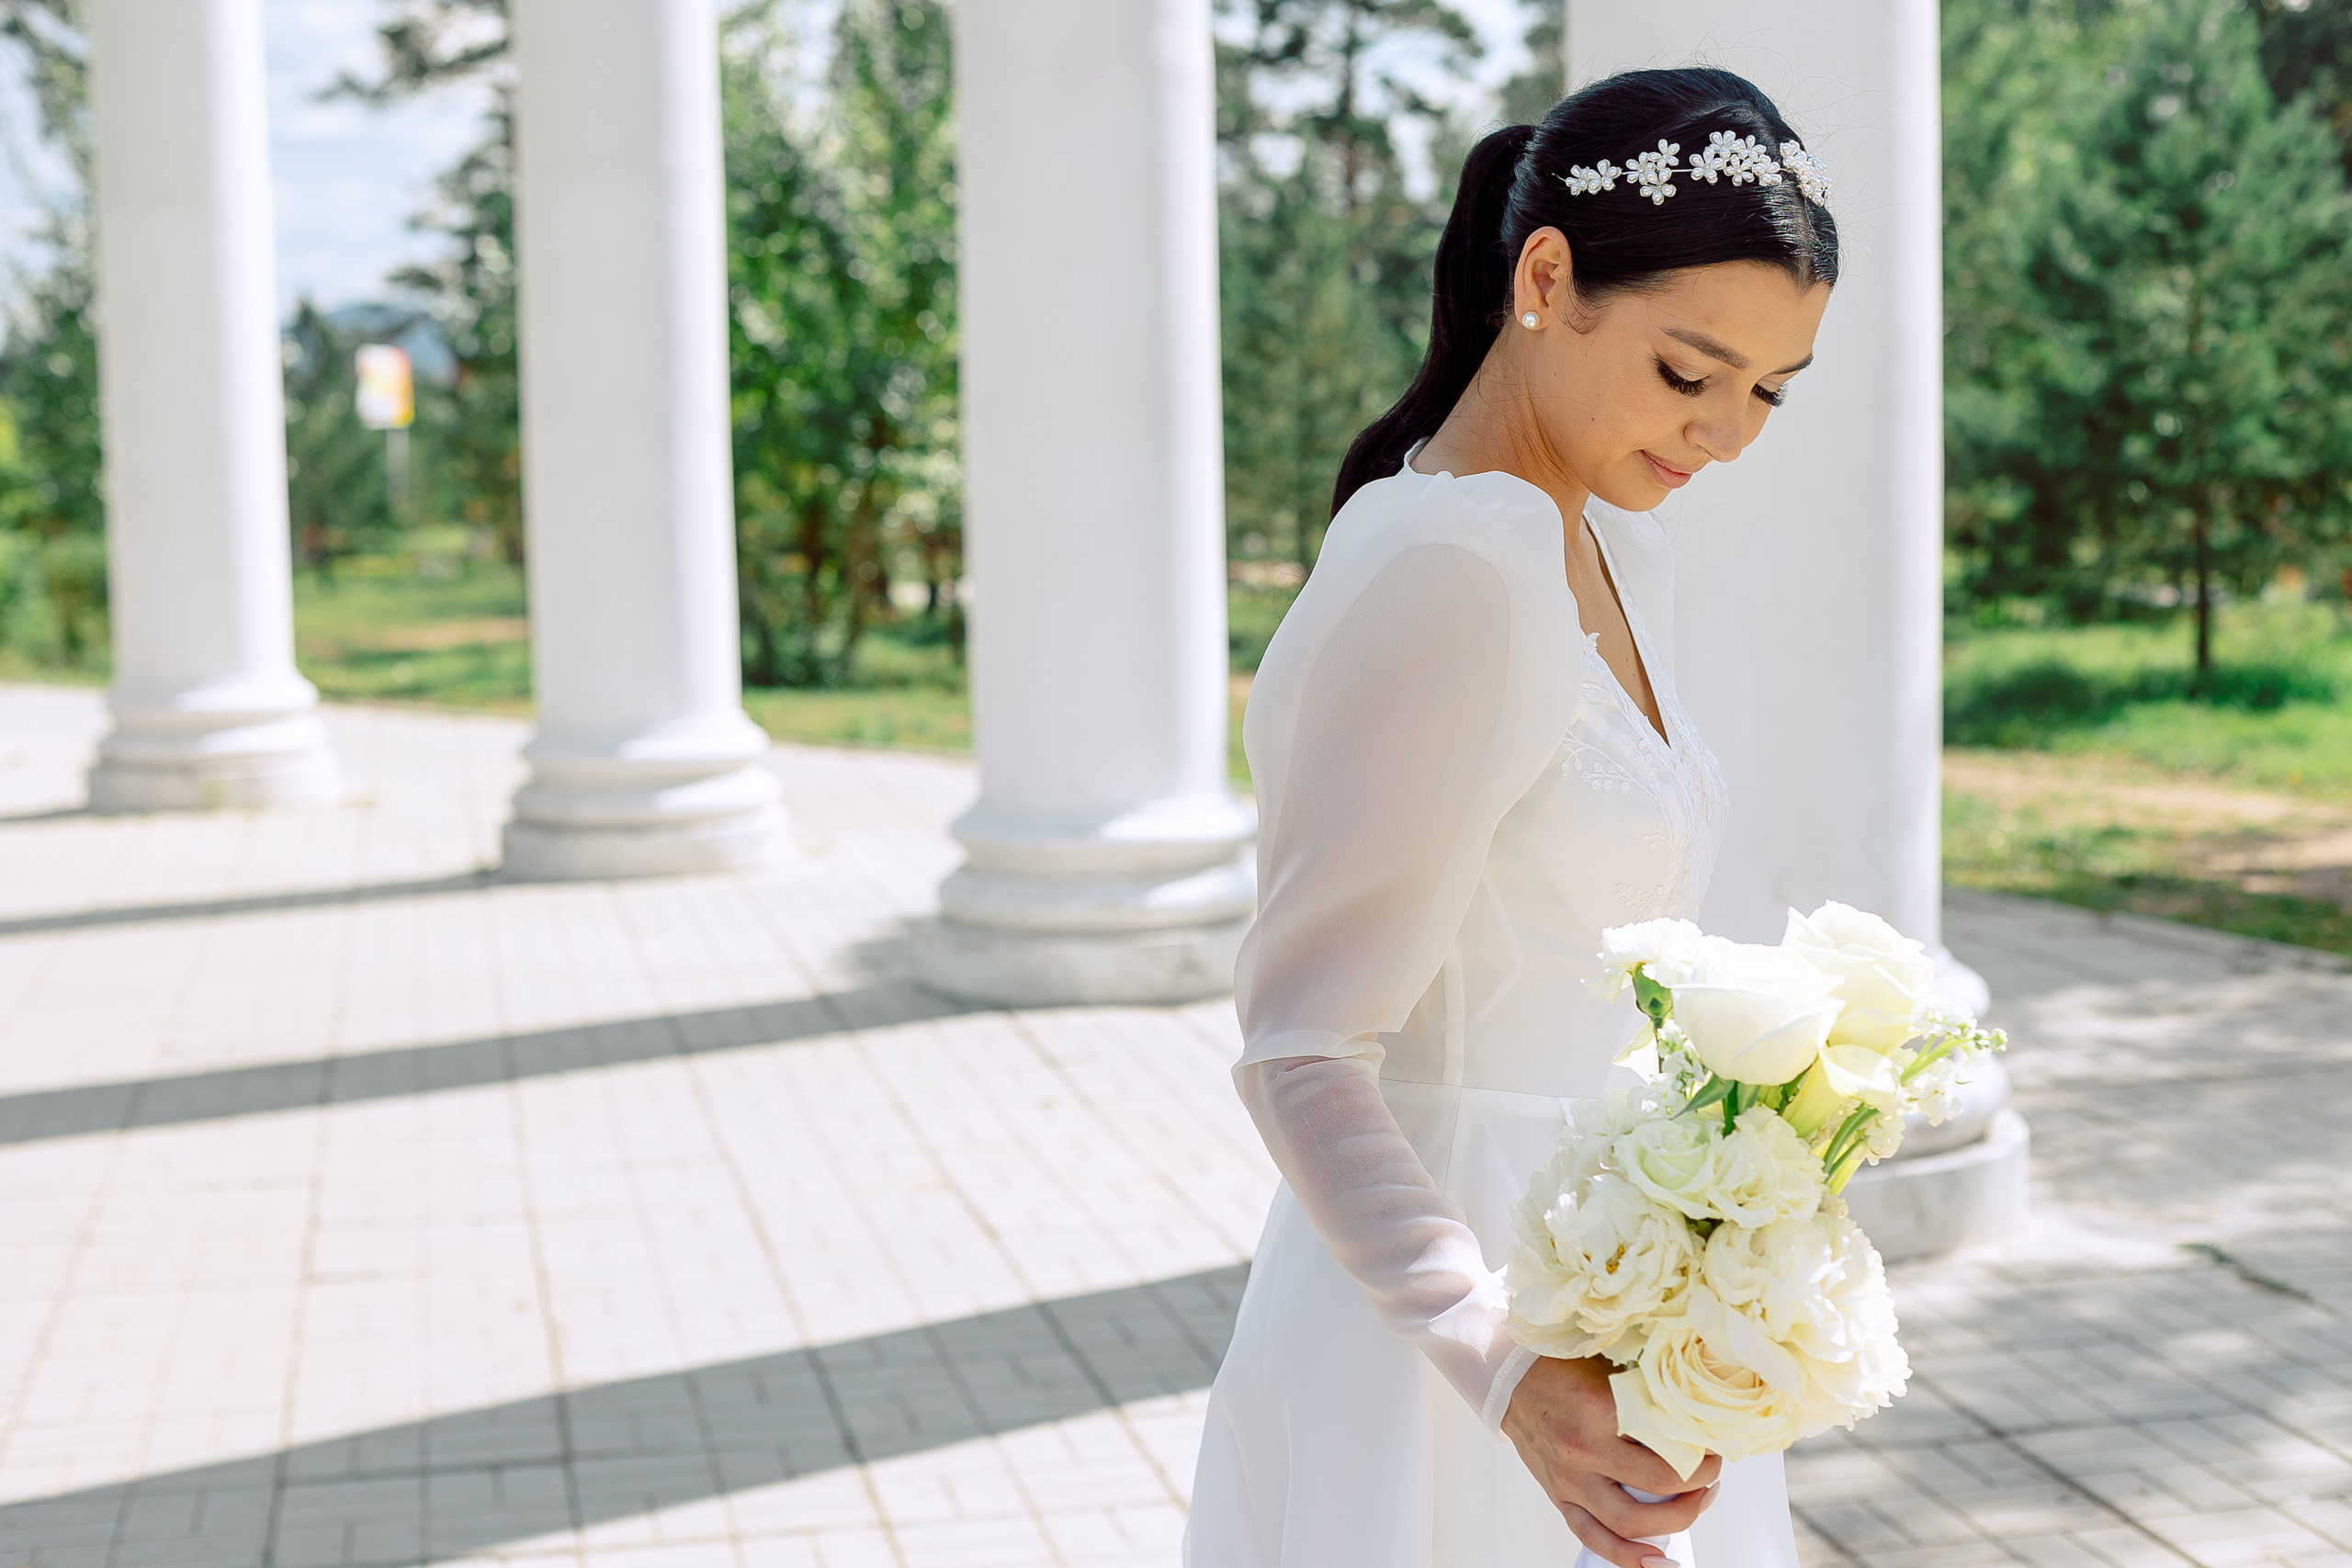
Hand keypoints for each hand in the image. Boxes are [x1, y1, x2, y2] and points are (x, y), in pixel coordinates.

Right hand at [1500, 1354, 1721, 1567]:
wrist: (1508, 1378)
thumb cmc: (1560, 1367)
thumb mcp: (1609, 1368)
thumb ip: (1646, 1391)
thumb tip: (1695, 1409)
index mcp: (1598, 1412)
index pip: (1666, 1444)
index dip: (1700, 1449)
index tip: (1715, 1445)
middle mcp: (1582, 1451)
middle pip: (1656, 1488)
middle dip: (1696, 1487)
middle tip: (1711, 1476)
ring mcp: (1568, 1479)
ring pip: (1628, 1523)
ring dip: (1672, 1522)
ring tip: (1694, 1507)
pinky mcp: (1559, 1496)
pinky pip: (1592, 1536)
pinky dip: (1624, 1556)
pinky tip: (1653, 1558)